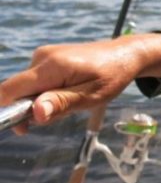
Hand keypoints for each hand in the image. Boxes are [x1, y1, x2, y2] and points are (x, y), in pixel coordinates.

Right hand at [0, 34, 160, 132]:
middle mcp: (42, 57)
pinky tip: (69, 91)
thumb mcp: (91, 95)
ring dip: (43, 102)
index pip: (9, 90)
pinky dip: (46, 93)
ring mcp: (43, 56)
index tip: (20, 128)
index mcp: (52, 66)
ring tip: (73, 99)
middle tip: (64, 112)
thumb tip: (34, 114)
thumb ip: (61, 104)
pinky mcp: (46, 58)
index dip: (4, 111)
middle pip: (16, 92)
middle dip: (32, 110)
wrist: (126, 54)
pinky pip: (35, 82)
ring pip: (27, 90)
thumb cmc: (112, 76)